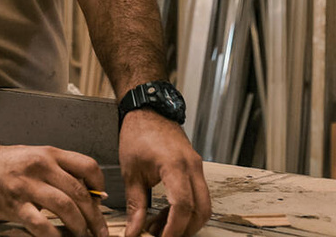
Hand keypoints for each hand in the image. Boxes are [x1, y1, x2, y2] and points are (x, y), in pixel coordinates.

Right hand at [0, 143, 108, 236]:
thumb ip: (59, 170)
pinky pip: (41, 224)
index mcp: (49, 154)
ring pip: (65, 207)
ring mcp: (27, 185)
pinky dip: (54, 236)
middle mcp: (40, 166)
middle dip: (94, 217)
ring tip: (83, 236)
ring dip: (79, 227)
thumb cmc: (6, 163)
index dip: (100, 186)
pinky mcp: (14, 204)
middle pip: (79, 192)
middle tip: (100, 231)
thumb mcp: (35, 156)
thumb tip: (89, 191)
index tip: (101, 201)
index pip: (87, 166)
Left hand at [119, 109, 210, 236]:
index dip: (174, 228)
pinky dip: (186, 209)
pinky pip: (198, 194)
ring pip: (203, 205)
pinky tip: (165, 214)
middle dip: (184, 229)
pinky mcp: (195, 167)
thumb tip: (134, 231)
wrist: (147, 110)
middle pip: (201, 210)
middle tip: (163, 236)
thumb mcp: (131, 171)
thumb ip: (135, 204)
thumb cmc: (138, 133)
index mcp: (175, 165)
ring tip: (159, 228)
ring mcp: (197, 166)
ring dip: (186, 221)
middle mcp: (192, 166)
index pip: (183, 205)